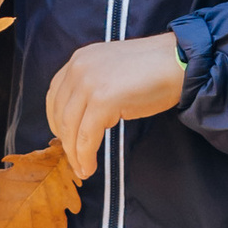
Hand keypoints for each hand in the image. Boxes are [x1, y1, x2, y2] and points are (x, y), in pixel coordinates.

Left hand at [46, 33, 184, 178]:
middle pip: (59, 113)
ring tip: (82, 169)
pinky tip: (90, 166)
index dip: (55, 119)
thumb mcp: (110, 69)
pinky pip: (87, 137)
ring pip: (70, 128)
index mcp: (79, 59)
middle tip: (74, 159)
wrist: (174, 63)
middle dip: (65, 141)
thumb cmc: (149, 69)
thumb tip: (82, 115)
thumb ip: (93, 84)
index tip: (64, 137)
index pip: (54, 93)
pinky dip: (85, 156)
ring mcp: (89, 83)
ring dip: (74, 154)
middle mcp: (78, 68)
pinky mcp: (103, 101)